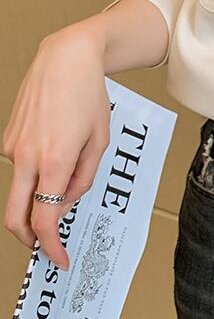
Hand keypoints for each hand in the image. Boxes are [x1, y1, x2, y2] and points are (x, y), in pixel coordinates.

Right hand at [2, 25, 111, 269]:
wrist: (65, 60)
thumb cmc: (88, 97)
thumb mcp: (99, 143)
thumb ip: (81, 181)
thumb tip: (62, 207)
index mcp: (55, 160)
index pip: (44, 220)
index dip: (51, 246)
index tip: (60, 258)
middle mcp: (27, 157)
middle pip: (15, 217)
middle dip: (30, 239)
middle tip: (49, 245)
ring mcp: (12, 148)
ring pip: (21, 191)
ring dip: (38, 198)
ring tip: (67, 173)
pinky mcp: (7, 139)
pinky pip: (22, 168)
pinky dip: (37, 173)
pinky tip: (56, 148)